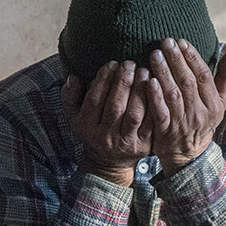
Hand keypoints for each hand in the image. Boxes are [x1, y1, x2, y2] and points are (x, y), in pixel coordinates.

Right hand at [61, 60, 153, 185]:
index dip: (103, 80)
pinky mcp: (144, 145)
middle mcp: (105, 136)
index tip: (112, 63)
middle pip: (115, 106)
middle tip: (130, 63)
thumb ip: (70, 95)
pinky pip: (151, 123)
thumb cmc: (93, 129)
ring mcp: (126, 142)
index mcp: (87, 126)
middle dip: (123, 82)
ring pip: (134, 115)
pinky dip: (154, 105)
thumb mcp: (74, 115)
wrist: (109, 161)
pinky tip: (156, 89)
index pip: (94, 99)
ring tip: (144, 72)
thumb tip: (73, 77)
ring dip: (140, 91)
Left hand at [145, 39, 225, 174]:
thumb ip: (225, 78)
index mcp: (214, 104)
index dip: (193, 58)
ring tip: (155, 54)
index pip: (204, 76)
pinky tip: (148, 81)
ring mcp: (183, 123)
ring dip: (164, 73)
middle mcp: (200, 113)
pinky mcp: (166, 131)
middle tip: (165, 42)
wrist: (188, 156)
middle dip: (176, 60)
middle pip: (188, 82)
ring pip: (174, 94)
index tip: (181, 42)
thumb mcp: (219, 103)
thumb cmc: (202, 122)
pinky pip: (161, 111)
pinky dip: (155, 96)